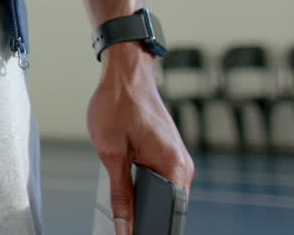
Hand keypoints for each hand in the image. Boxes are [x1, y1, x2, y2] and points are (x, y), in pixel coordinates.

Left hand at [87, 42, 194, 234]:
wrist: (126, 73)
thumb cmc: (118, 105)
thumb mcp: (111, 153)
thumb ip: (121, 192)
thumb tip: (125, 225)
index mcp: (174, 167)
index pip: (169, 214)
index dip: (150, 228)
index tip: (131, 234)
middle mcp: (182, 166)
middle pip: (168, 207)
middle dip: (146, 217)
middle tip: (121, 223)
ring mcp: (177, 160)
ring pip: (163, 194)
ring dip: (144, 202)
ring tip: (122, 205)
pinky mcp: (168, 154)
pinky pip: (160, 180)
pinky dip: (144, 187)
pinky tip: (128, 188)